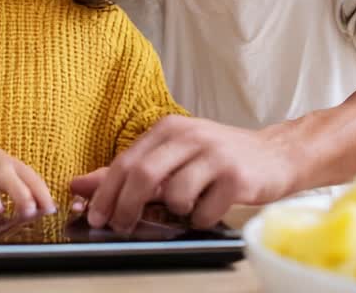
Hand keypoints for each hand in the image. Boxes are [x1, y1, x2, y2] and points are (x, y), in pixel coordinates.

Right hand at [0, 135, 55, 219]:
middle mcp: (1, 171)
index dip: (45, 197)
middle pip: (19, 191)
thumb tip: (49, 208)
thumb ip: (28, 185)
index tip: (51, 210)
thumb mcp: (11, 168)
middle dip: (26, 205)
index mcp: (15, 165)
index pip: (35, 181)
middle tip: (27, 213)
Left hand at [70, 116, 298, 231]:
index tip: (95, 215)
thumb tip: (79, 185)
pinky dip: (200, 219)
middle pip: (143, 175)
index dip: (105, 193)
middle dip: (125, 207)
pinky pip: (204, 212)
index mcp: (170, 128)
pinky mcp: (236, 178)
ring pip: (174, 196)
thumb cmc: (218, 158)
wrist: (276, 155)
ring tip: (188, 205)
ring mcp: (215, 156)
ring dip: (174, 212)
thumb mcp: (172, 155)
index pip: (126, 161)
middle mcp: (191, 136)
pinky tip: (210, 207)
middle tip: (121, 227)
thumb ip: (128, 170)